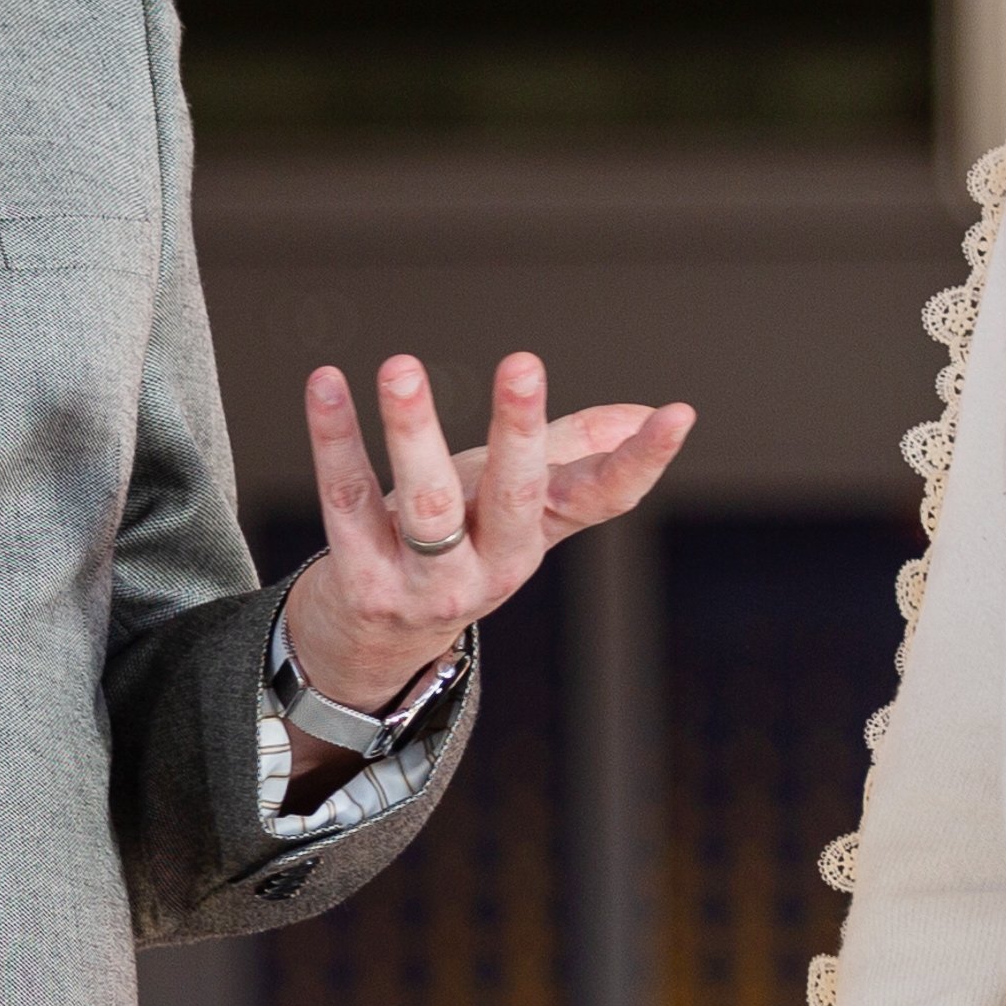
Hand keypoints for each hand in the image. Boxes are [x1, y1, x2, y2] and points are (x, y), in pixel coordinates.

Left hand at [282, 351, 694, 713]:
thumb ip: (577, 454)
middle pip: (512, 497)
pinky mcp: (364, 584)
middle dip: (518, 431)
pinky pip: (347, 502)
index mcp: (536, 536)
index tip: (678, 415)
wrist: (372, 641)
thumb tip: (653, 413)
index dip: (642, 461)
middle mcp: (492, 568)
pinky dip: (335, 439)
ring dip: (411, 431)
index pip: (602, 499)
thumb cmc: (454, 545)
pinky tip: (327, 384)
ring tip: (401, 367)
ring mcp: (428, 586)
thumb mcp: (515, 502)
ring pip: (425, 505)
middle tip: (524, 363)